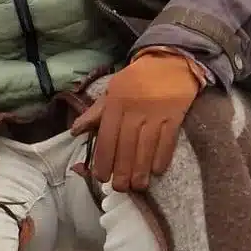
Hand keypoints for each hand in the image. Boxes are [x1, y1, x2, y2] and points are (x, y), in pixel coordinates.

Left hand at [70, 51, 200, 191]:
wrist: (170, 62)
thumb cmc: (136, 79)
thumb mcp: (111, 90)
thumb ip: (95, 113)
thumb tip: (75, 131)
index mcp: (115, 104)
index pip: (107, 136)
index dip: (103, 158)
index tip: (101, 177)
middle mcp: (134, 110)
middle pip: (126, 145)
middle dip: (122, 170)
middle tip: (118, 188)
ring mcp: (156, 113)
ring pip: (146, 146)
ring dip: (141, 169)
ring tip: (137, 186)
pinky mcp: (176, 116)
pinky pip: (168, 140)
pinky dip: (162, 157)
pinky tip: (157, 171)